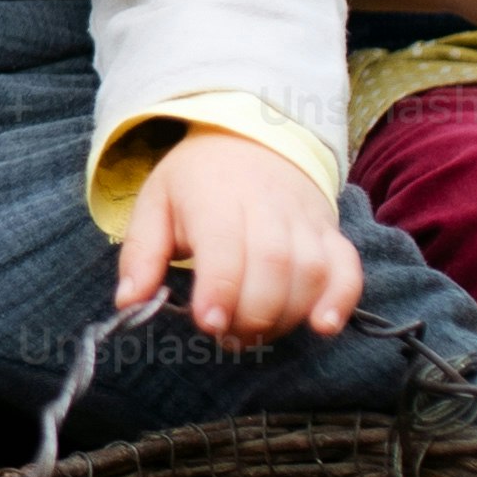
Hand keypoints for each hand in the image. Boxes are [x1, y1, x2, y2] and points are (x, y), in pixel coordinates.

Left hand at [116, 127, 361, 347]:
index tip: (210, 322)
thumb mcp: (154, 204)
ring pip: (311, 271)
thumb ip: (141, 255)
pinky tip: (321, 326)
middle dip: (252, 313)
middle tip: (228, 336)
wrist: (250, 140)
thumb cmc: (196, 182)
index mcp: (215, 197)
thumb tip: (128, 302)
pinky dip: (341, 300)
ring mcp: (304, 220)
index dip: (221, 289)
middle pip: (273, 264)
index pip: (225, 245)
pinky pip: (347, 267)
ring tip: (257, 333)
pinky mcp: (331, 233)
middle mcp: (266, 206)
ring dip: (287, 315)